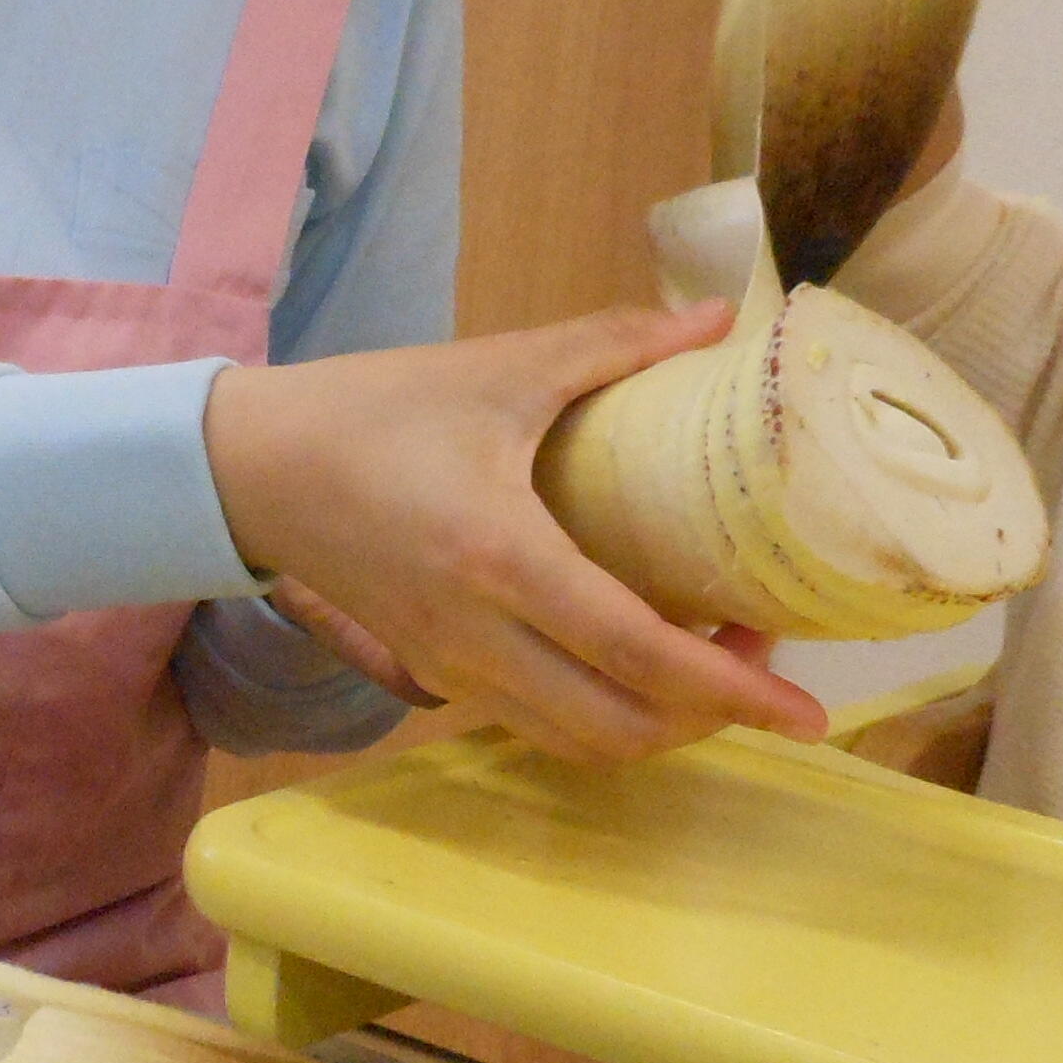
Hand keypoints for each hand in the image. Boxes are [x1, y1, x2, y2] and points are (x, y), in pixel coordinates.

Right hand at [208, 313, 830, 765]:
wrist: (253, 467)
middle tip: (760, 657)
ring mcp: (451, 668)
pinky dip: (601, 715)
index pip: (640, 655)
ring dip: (656, 723)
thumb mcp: (498, 367)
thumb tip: (718, 319)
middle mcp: (478, 637)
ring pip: (577, 743)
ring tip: (708, 660)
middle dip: (709, 718)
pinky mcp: (433, 674)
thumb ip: (614, 344)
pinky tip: (632, 661)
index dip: (734, 693)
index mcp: (502, 559)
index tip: (809, 709)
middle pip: (618, 729)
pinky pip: (537, 725)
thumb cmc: (374, 410)